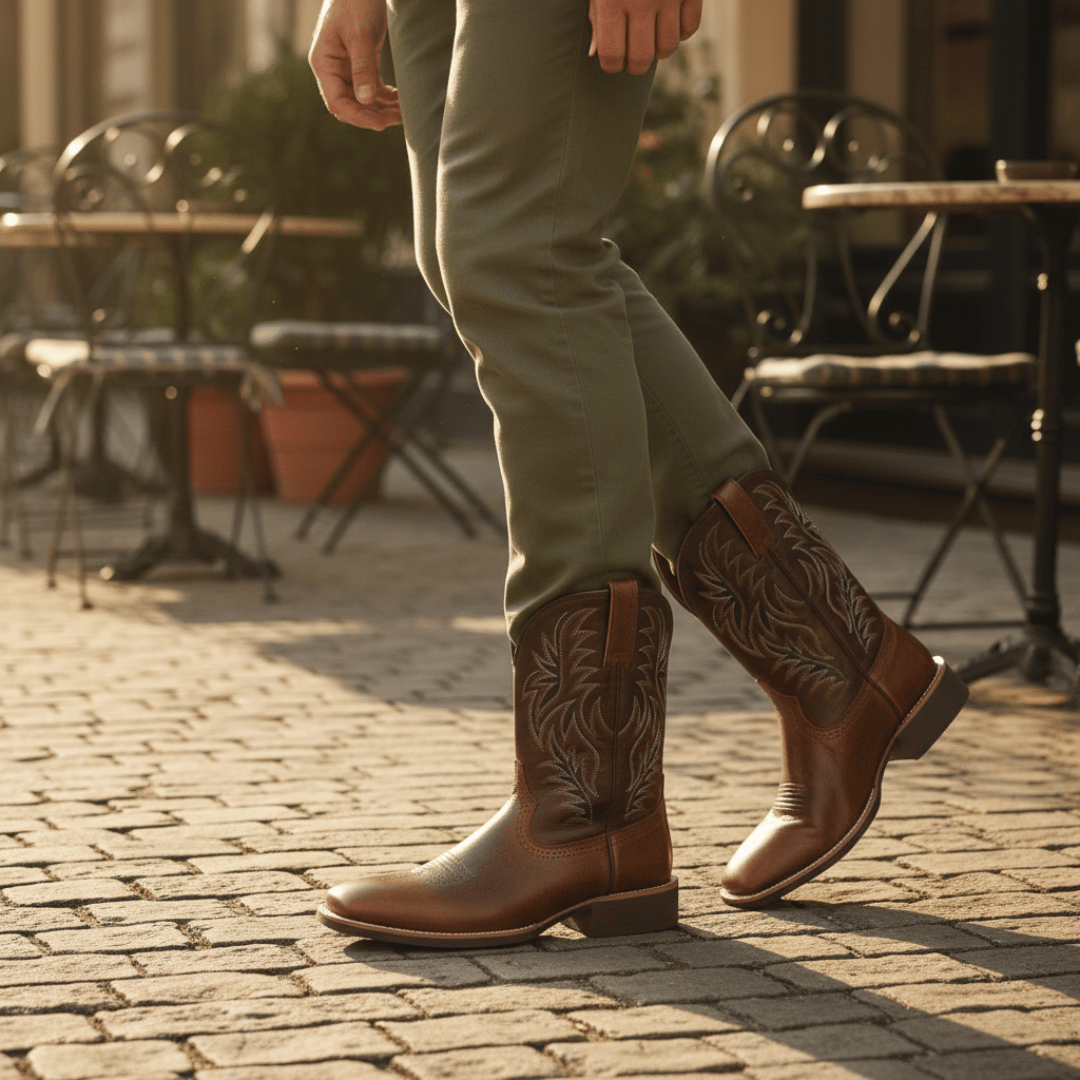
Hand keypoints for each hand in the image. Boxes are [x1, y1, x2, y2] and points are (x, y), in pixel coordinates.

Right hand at [309, 0, 401, 129]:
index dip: (358, 117)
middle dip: (372, 116)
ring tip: (403, 114)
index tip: (380, 124)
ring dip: (382, 109)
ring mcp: (346, 68)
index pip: (337, 102)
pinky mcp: (361, 64)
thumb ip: (363, 68)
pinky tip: (399, 101)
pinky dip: (385, 98)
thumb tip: (366, 101)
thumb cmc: (355, 2)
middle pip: (350, 105)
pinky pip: (372, 89)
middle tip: (397, 120)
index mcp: (324, 63)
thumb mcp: (360, 35)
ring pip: (362, 100)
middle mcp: (333, 70)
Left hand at [589, 0, 701, 74]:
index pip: (611, 55)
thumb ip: (597, 16)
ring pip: (667, 48)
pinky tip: (670, 20)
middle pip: (641, 59)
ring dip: (658, 49)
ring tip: (651, 34)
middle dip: (635, 64)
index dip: (612, 64)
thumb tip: (596, 54)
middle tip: (633, 52)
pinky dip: (681, 31)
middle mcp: (642, 0)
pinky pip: (690, 29)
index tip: (614, 59)